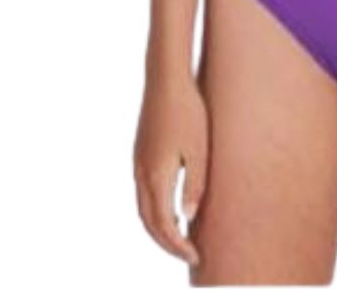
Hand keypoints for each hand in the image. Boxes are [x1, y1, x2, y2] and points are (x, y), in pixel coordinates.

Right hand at [133, 70, 207, 267]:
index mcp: (157, 176)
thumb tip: (187, 218)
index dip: (179, 246)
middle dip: (167, 244)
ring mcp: (137, 163)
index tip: (196, 257)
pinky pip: (143, 193)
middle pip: (149, 223)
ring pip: (142, 209)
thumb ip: (194, 185)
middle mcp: (142, 174)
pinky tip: (170, 207)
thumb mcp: (199, 149)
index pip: (165, 226)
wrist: (166, 79)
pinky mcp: (139, 153)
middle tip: (188, 254)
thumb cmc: (189, 111)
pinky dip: (154, 210)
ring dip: (158, 228)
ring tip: (180, 237)